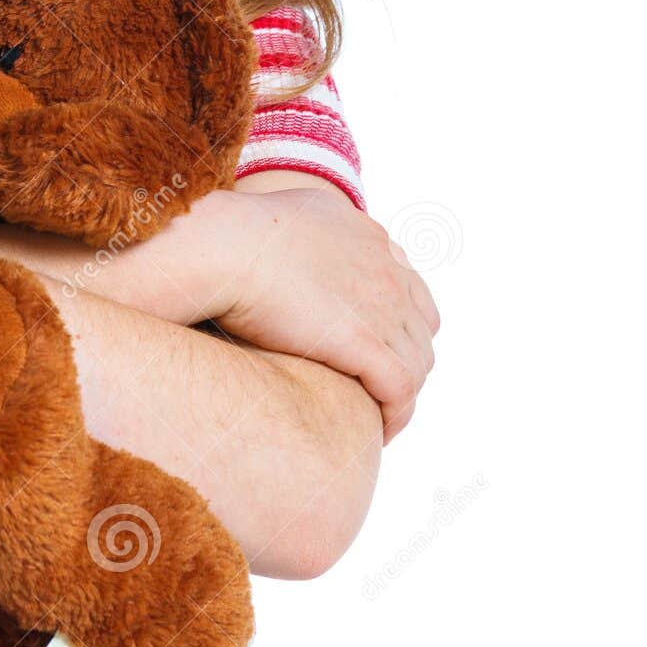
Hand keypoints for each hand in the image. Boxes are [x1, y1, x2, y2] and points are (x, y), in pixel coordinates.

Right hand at [214, 188, 440, 442]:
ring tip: (374, 418)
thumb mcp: (285, 213)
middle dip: (404, 363)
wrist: (226, 247)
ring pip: (416, 365)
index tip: (374, 351)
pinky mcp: (365, 344)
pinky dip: (396, 415)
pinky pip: (400, 392)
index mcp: (370, 241)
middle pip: (419, 332)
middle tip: (373, 391)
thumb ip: (304, 230)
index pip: (409, 292)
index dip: (398, 327)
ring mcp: (382, 308)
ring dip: (400, 396)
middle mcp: (387, 272)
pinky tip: (378, 433)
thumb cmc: (233, 236)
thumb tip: (286, 246)